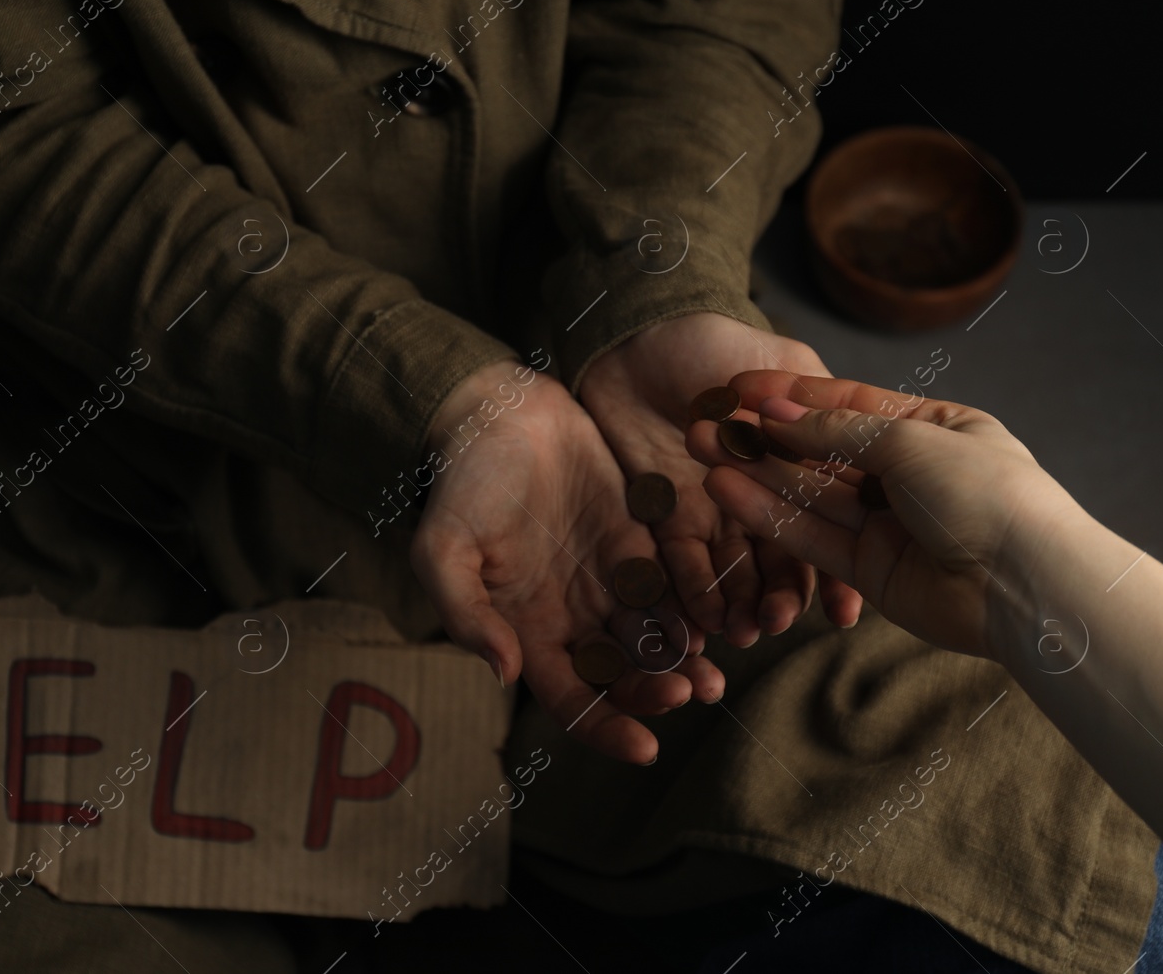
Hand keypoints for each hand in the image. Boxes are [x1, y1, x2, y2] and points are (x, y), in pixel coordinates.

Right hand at [410, 359, 723, 764]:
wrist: (495, 414)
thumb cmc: (460, 484)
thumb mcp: (442, 550)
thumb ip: (467, 613)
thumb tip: (504, 673)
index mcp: (526, 631)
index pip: (573, 699)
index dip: (607, 728)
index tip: (646, 747)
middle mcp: (573, 617)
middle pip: (625, 675)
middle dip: (657, 691)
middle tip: (692, 691)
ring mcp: (608, 579)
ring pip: (658, 637)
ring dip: (687, 660)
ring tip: (715, 673)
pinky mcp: (638, 540)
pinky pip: (675, 584)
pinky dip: (697, 607)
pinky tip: (719, 616)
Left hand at [579, 313, 863, 645]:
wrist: (636, 339)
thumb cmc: (709, 343)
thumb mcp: (775, 364)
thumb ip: (810, 404)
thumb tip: (848, 445)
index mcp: (797, 467)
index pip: (824, 528)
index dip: (834, 573)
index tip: (842, 612)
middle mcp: (761, 497)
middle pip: (779, 561)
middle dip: (782, 598)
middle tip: (780, 624)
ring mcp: (715, 512)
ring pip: (735, 573)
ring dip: (743, 605)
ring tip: (747, 631)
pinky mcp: (666, 518)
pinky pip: (683, 566)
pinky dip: (694, 595)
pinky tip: (706, 621)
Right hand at [687, 370, 1084, 657]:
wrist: (1025, 585)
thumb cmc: (985, 493)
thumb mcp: (911, 440)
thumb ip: (836, 430)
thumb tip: (776, 414)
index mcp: (936, 427)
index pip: (851, 403)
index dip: (794, 394)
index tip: (739, 387)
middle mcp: (909, 474)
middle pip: (823, 450)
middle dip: (766, 435)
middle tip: (708, 421)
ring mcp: (889, 524)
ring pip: (811, 493)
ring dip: (758, 473)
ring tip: (705, 451)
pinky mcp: (870, 570)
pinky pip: (812, 536)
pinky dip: (770, 515)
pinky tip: (727, 490)